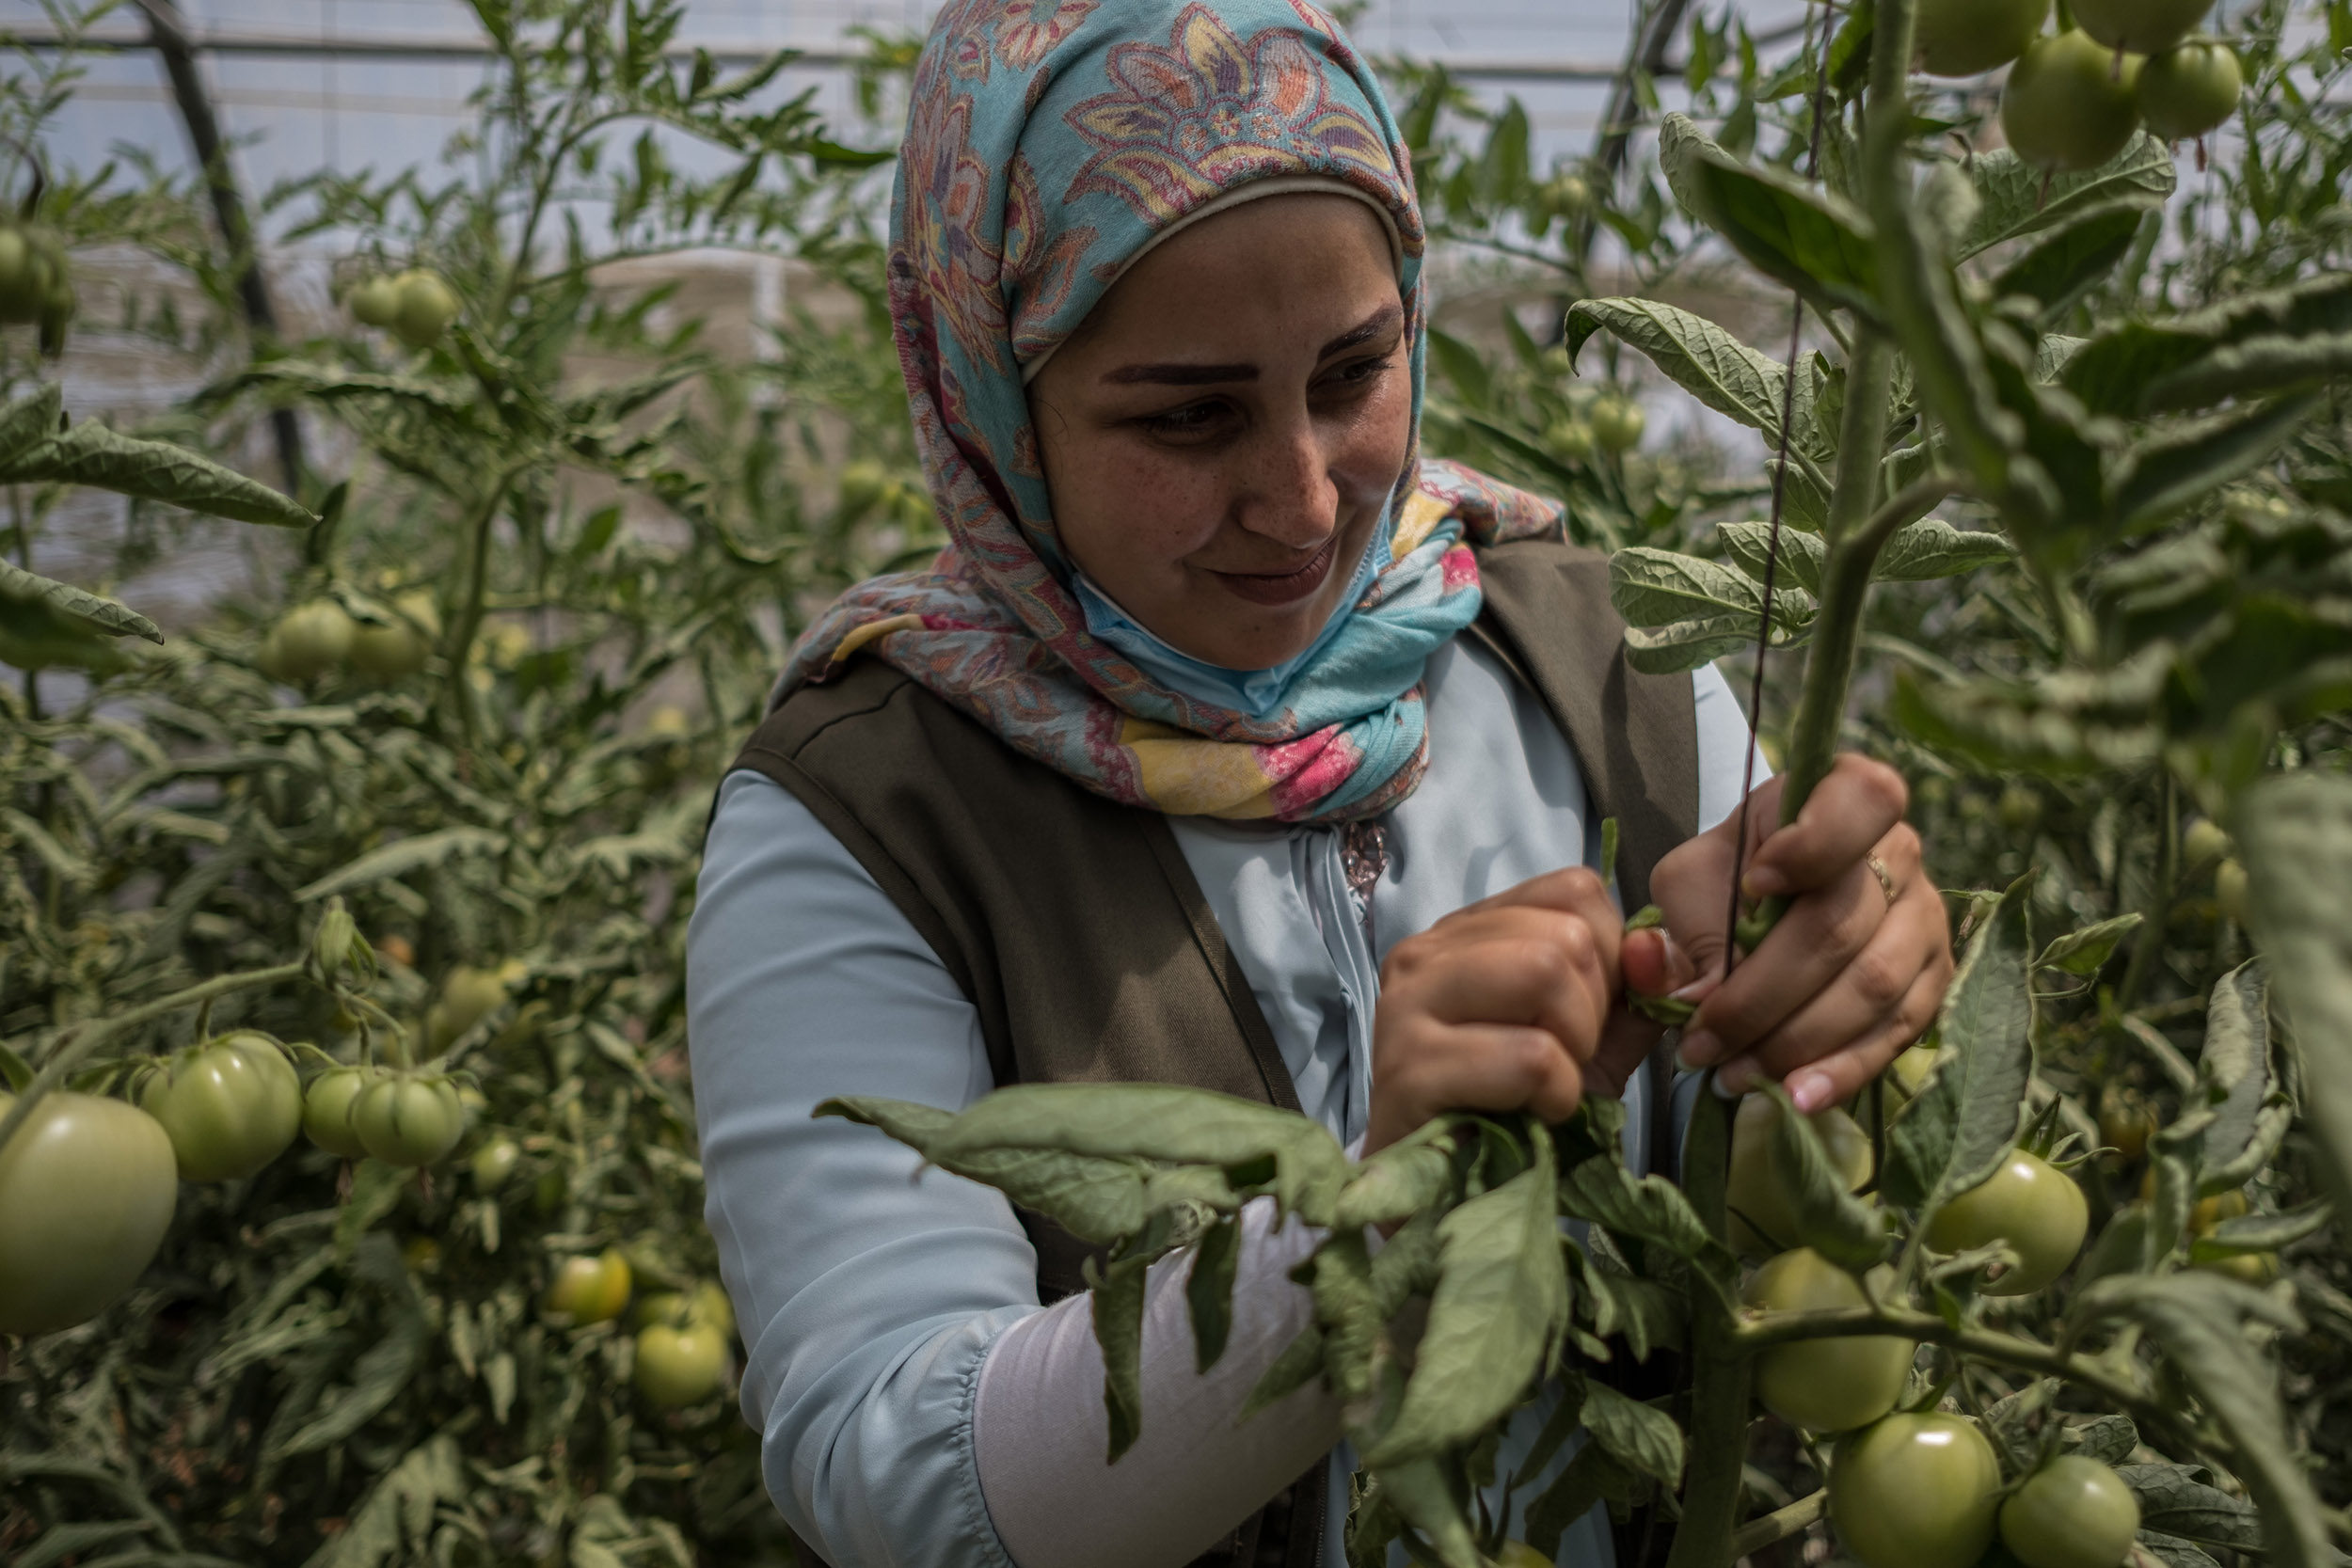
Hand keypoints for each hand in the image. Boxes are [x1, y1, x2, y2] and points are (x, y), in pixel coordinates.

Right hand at [1366, 867, 1654, 1153]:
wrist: (1446, 1201)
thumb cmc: (1513, 1113)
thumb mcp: (1592, 1043)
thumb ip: (1636, 991)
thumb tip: (1659, 948)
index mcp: (1468, 932)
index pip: (1573, 891)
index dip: (1611, 959)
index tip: (1585, 1021)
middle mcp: (1427, 950)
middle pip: (1566, 935)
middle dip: (1593, 1012)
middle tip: (1561, 1063)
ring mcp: (1408, 1003)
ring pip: (1544, 972)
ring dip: (1574, 1047)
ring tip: (1546, 1085)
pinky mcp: (1407, 1066)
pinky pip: (1529, 1056)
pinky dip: (1556, 1094)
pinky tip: (1532, 1115)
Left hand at [1639, 754, 1952, 1112]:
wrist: (1766, 903)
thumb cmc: (1728, 878)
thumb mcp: (1690, 883)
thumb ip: (1680, 930)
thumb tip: (1682, 997)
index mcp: (1843, 795)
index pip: (1862, 799)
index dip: (1815, 843)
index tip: (1756, 882)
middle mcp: (1901, 851)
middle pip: (1841, 927)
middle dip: (1763, 996)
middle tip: (1702, 1042)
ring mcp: (1925, 918)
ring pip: (1872, 987)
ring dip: (1796, 1041)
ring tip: (1734, 1077)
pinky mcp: (1935, 979)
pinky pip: (1897, 1031)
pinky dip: (1843, 1069)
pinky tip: (1797, 1097)